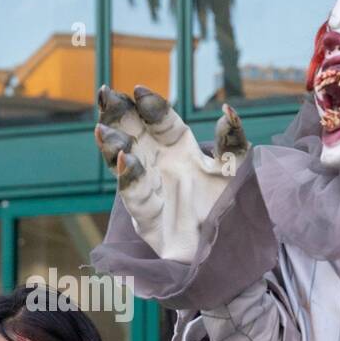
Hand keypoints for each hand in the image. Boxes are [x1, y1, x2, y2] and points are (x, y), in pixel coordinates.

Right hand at [95, 85, 248, 263]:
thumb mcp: (237, 171)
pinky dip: (130, 180)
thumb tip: (227, 109)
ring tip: (103, 130)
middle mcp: (160, 165)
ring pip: (126, 163)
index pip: (161, 121)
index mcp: (181, 148)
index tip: (138, 90)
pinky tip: (125, 162)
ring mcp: (151, 190)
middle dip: (119, 115)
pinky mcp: (148, 220)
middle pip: (134, 134)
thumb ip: (232, 141)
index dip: (151, 106)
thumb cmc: (231, 208)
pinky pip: (136, 197)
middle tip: (105, 95)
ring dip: (113, 146)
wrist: (230, 250)